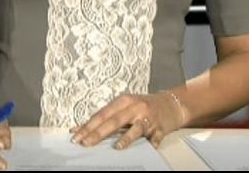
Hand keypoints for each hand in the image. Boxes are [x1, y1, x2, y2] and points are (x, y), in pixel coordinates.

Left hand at [70, 91, 187, 149]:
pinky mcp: (161, 127)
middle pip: (114, 121)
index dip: (88, 125)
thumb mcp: (124, 107)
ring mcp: (148, 117)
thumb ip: (106, 117)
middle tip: (86, 143)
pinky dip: (154, 141)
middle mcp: (135, 107)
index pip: (102, 114)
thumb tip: (81, 129)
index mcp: (123, 101)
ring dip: (126, 138)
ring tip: (116, 147)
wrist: (171, 103)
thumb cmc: (143, 107)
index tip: (76, 136)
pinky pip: (157, 135)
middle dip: (98, 133)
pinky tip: (151, 147)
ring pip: (135, 128)